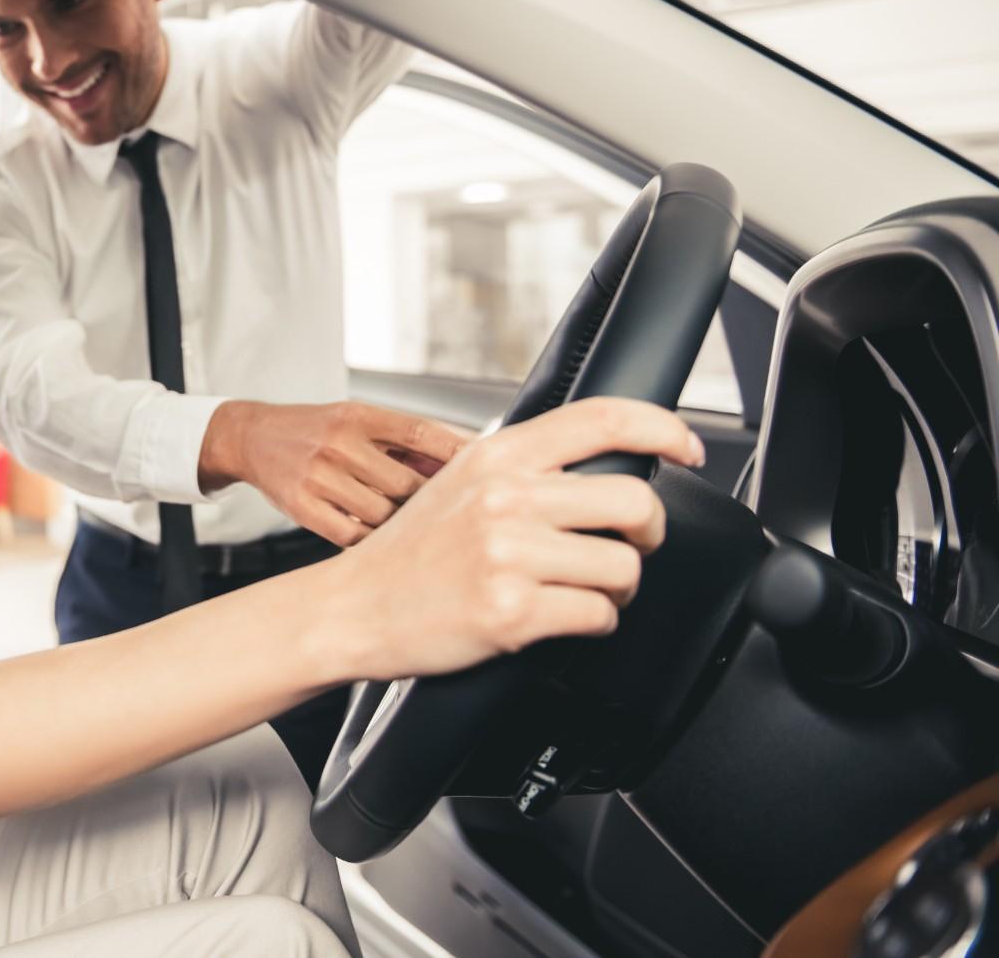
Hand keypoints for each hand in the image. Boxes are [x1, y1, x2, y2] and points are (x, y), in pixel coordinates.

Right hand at [199, 400, 469, 545]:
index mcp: (358, 415)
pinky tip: (374, 537)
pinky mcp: (302, 507)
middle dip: (428, 502)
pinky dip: (370, 540)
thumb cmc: (316, 431)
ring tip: (405, 527)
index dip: (457, 454)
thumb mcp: (357, 421)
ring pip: (381, 514)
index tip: (484, 471)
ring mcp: (318, 476)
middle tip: (442, 515)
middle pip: (406, 484)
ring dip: (400, 525)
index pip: (420, 433)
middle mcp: (338, 443)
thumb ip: (402, 443)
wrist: (253, 437)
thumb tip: (458, 466)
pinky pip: (351, 535)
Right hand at [306, 397, 705, 682]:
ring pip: (623, 569)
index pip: (604, 419)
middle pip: (635, 504)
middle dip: (648, 535)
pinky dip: (592, 622)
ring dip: (616, 588)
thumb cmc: (410, 553)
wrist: (353, 607)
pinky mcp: (510, 611)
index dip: (664, 429)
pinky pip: (597, 616)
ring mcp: (507, 555)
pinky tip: (557, 617)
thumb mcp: (461, 482)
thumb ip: (523, 467)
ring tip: (582, 590)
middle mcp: (505, 497)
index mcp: (498, 456)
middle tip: (628, 548)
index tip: (689, 448)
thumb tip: (601, 466)